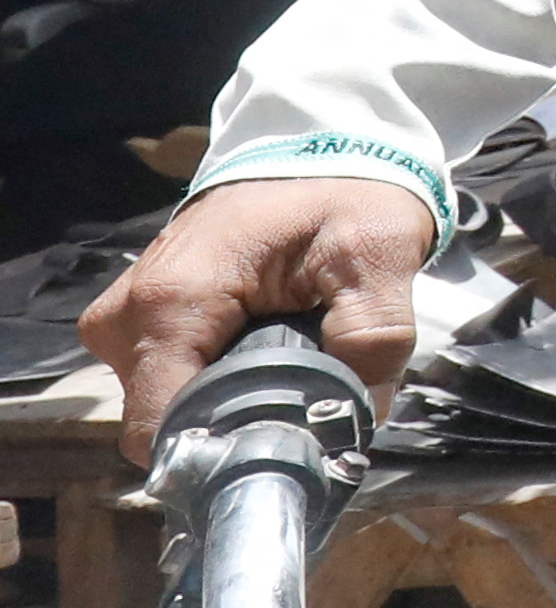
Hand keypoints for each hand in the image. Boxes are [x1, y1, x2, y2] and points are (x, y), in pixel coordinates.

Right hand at [85, 174, 437, 460]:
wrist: (314, 151)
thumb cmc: (342, 196)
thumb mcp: (378, 256)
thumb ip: (373, 339)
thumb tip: (355, 419)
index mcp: (171, 303)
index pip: (161, 426)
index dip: (221, 455)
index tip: (283, 456)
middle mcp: (127, 317)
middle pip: (166, 423)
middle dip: (238, 428)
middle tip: (311, 402)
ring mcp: (125, 320)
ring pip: (169, 406)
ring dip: (232, 402)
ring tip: (295, 363)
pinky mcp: (138, 323)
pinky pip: (171, 380)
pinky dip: (220, 381)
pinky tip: (268, 355)